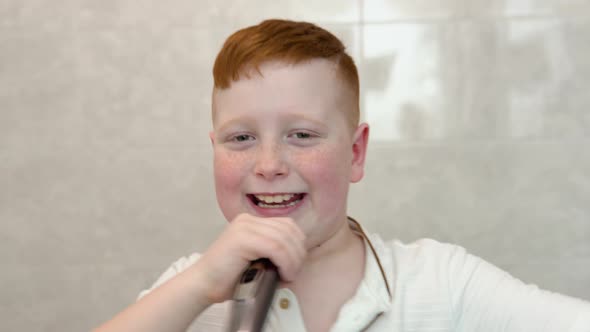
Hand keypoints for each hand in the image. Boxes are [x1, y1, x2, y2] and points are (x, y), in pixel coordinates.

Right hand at [188, 213, 306, 303]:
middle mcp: (248, 220)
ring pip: (284, 238)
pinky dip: (285, 262)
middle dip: (298, 253)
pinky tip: (283, 274)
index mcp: (250, 222)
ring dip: (293, 260)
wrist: (202, 285)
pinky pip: (276, 247)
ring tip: (288, 276)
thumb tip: (298, 258)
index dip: (298, 245)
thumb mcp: (256, 259)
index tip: (295, 266)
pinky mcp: (242, 238)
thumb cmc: (227, 278)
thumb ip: (273, 252)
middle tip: (293, 273)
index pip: (287, 225)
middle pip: (289, 229)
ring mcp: (244, 227)